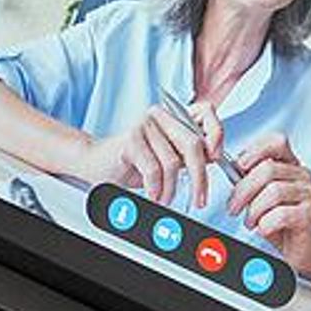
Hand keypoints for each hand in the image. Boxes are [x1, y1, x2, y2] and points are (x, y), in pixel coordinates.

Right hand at [73, 99, 222, 208]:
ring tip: (165, 199)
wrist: (94, 163)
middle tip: (199, 199)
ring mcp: (144, 126)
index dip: (216, 133)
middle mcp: (160, 116)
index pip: (206, 111)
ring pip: (173, 162)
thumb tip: (215, 156)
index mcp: (173, 116)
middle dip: (200, 178)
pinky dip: (156, 188)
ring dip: (171, 189)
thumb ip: (189, 153)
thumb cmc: (132, 162)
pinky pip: (154, 169)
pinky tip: (153, 195)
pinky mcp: (130, 140)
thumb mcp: (167, 157)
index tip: (215, 157)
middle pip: (193, 144)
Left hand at [226, 131, 310, 272]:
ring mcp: (309, 194)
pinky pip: (281, 214)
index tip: (238, 167)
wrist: (302, 248)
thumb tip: (230, 166)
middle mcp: (303, 175)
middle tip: (232, 208)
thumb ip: (250, 178)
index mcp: (291, 164)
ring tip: (249, 222)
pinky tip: (262, 229)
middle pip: (267, 169)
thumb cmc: (278, 219)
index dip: (254, 150)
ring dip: (253, 210)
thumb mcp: (260, 195)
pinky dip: (265, 224)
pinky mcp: (309, 215)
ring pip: (273, 192)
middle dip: (243, 190)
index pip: (276, 142)